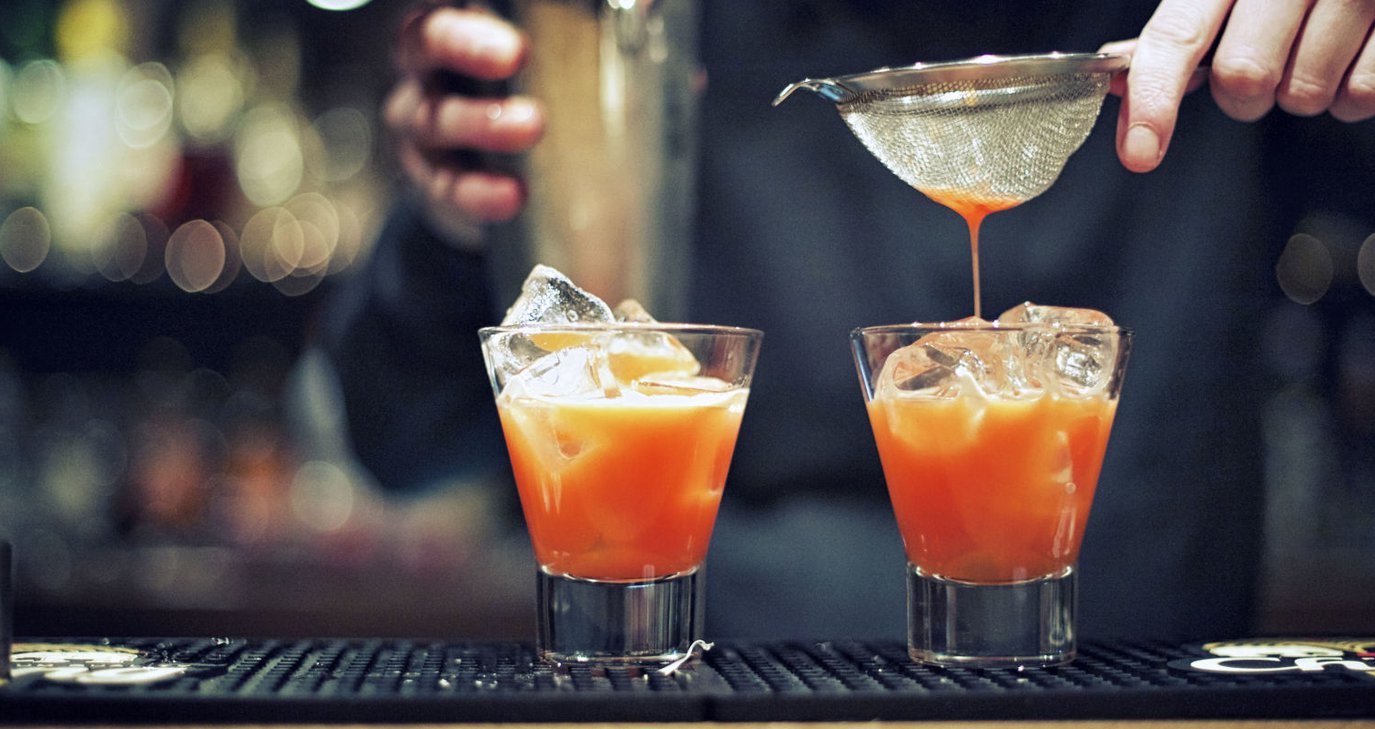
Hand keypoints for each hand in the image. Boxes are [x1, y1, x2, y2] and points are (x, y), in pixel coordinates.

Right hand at [386, 4, 544, 245]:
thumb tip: (628, 7)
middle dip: (468, 48)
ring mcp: (423, 128)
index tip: (498, 17)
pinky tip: (514, 194)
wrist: (487, 171)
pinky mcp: (434, 182)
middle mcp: (426, 72)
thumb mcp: (531, 59)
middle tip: (515, 54)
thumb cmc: (520, 94)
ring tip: (532, 125)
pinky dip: (482, 192)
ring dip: (484, 123)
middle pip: (428, 47)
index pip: (443, 12)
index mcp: (449, 30)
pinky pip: (450, 186)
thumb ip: (560, 29)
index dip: (463, 15)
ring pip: (438, 120)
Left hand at [1103, 0, 1374, 172]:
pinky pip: (1357, 96)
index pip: (1177, 34)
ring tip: (1324, 46)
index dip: (1153, 97)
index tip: (1141, 150)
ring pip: (1301, 94)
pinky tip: (1356, 54)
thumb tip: (1120, 76)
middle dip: (1245, 93)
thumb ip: (1184, 28)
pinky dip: (1350, 95)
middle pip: (1240, 78)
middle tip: (1271, 62)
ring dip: (1303, 91)